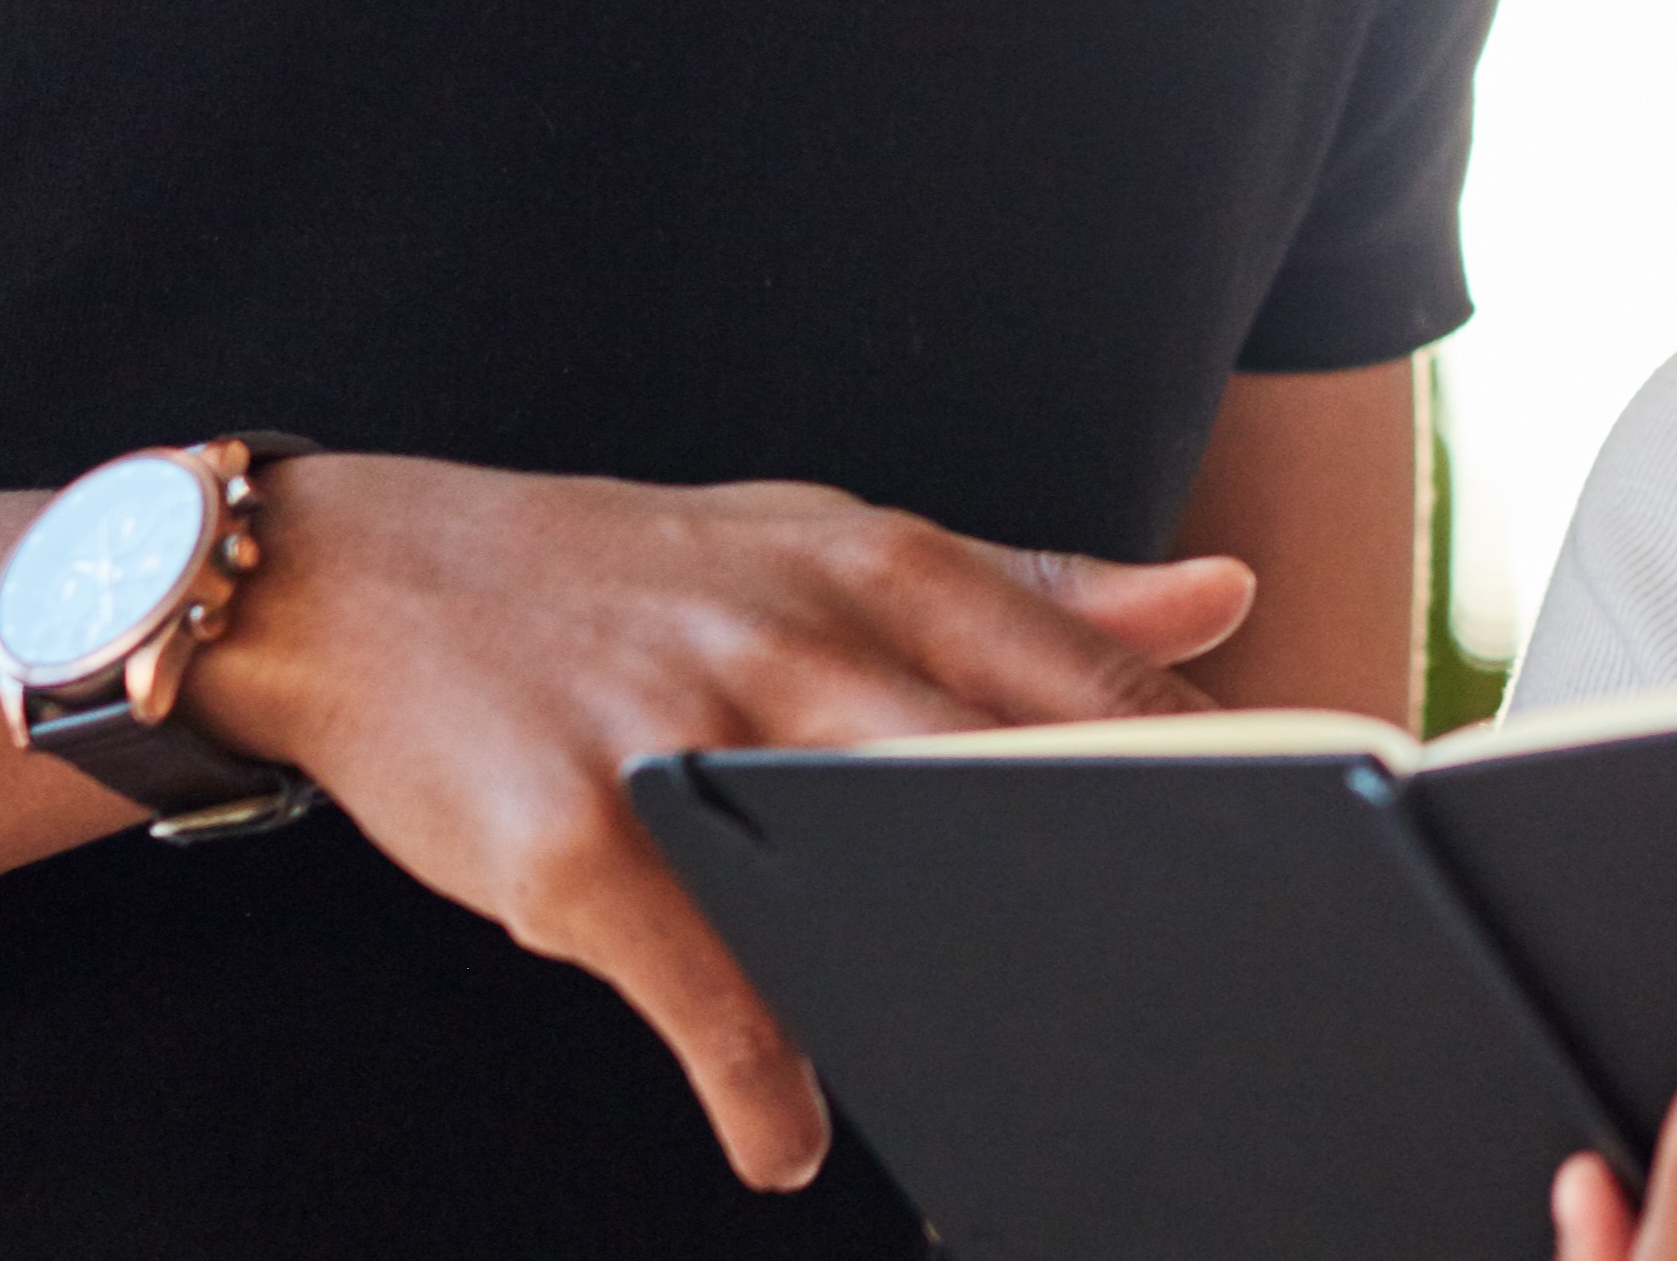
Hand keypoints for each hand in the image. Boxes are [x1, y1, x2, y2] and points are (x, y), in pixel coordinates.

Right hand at [173, 452, 1257, 1189]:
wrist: (366, 579)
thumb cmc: (627, 577)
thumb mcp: (827, 542)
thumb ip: (1029, 588)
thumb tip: (1220, 599)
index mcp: (878, 566)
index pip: (1086, 675)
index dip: (1206, 773)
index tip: (1309, 853)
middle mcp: (797, 636)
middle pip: (1007, 765)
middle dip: (1113, 870)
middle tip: (1203, 975)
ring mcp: (684, 735)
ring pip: (861, 869)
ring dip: (944, 981)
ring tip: (1012, 1070)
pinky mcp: (574, 837)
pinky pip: (697, 983)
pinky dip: (754, 1081)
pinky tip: (788, 1135)